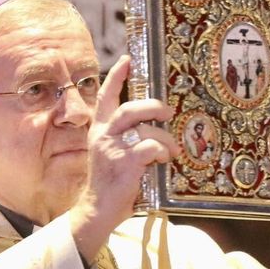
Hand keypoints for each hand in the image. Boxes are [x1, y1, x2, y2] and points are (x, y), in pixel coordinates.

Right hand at [66, 56, 176, 260]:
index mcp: (99, 130)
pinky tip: (163, 160)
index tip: (128, 59)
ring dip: (165, 139)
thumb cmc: (110, 182)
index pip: (106, 96)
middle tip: (167, 113)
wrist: (98, 208)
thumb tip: (154, 125)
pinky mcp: (124, 163)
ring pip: (144, 129)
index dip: (117, 76)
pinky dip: (162, 151)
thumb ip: (125, 137)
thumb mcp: (111, 153)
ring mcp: (112, 149)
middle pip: (129, 109)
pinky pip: (150, 147)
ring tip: (171, 150)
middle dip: (152, 107)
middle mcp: (103, 136)